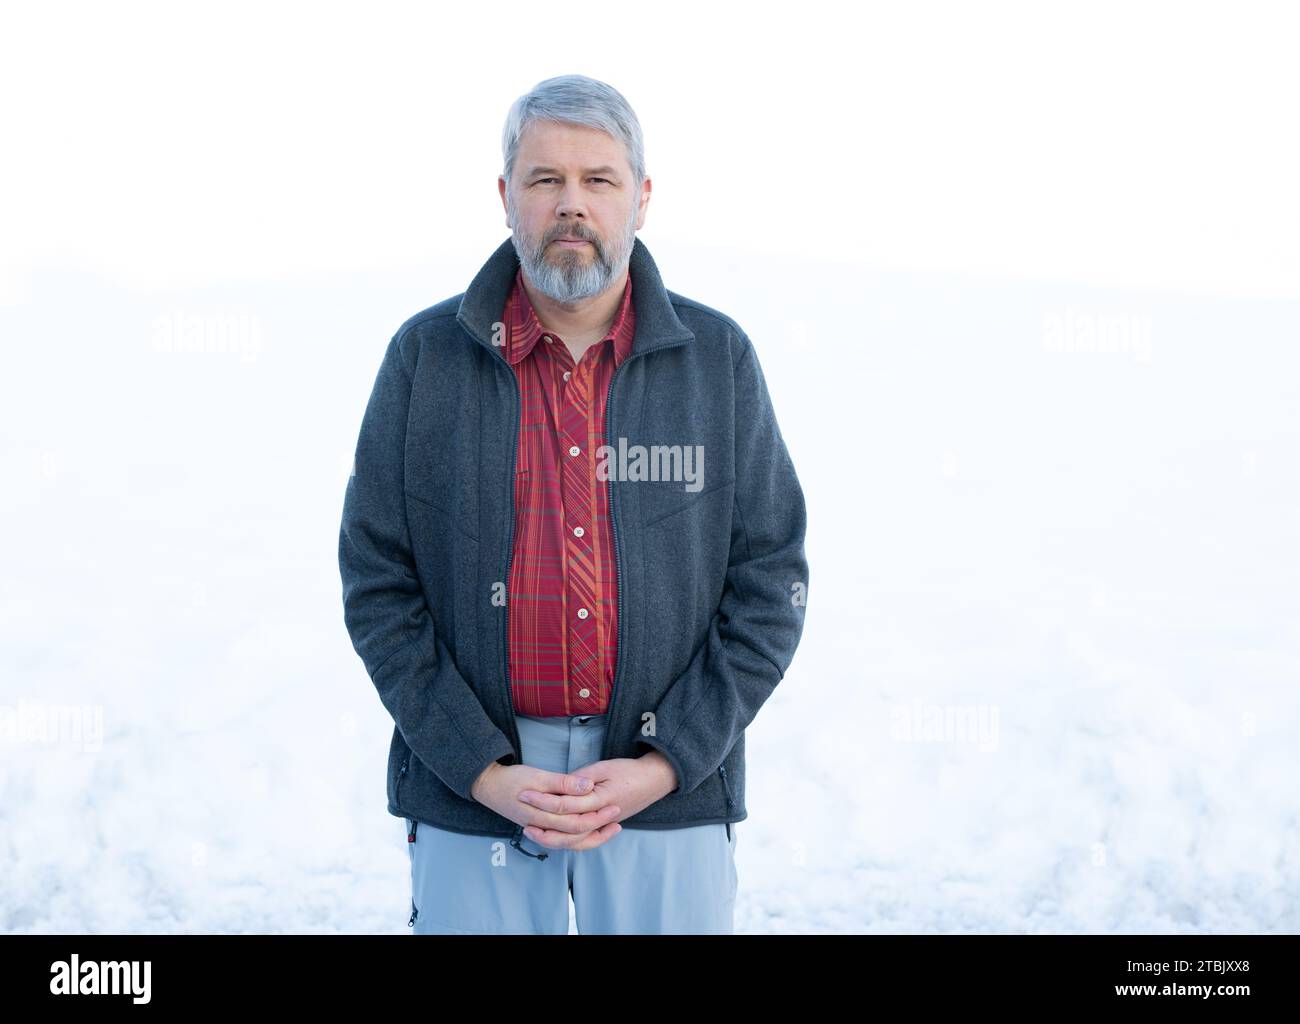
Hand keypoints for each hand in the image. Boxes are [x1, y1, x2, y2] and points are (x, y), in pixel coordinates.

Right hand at [470, 762, 623, 850]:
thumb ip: (562, 783)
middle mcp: (542, 828)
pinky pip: (562, 837)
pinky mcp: (540, 826)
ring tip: (608, 827)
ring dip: (590, 836)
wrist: (488, 786)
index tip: (615, 807)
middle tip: (617, 818)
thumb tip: (587, 786)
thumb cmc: (511, 780)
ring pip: (569, 842)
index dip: (597, 818)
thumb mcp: (537, 776)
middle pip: (575, 837)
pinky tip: (588, 827)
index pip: (575, 824)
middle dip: (598, 828)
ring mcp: (540, 829)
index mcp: (542, 817)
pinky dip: (577, 835)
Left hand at [516, 753, 677, 848]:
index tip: (525, 793)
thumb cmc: (629, 770)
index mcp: (599, 800)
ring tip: (533, 831)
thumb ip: (583, 778)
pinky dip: (567, 842)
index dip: (543, 800)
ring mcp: (603, 825)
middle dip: (542, 822)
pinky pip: (583, 841)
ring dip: (551, 838)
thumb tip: (563, 785)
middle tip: (522, 817)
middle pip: (566, 828)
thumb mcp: (605, 767)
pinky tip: (553, 837)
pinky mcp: (603, 827)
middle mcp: (600, 817)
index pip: (565, 804)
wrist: (654, 780)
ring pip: (574, 840)